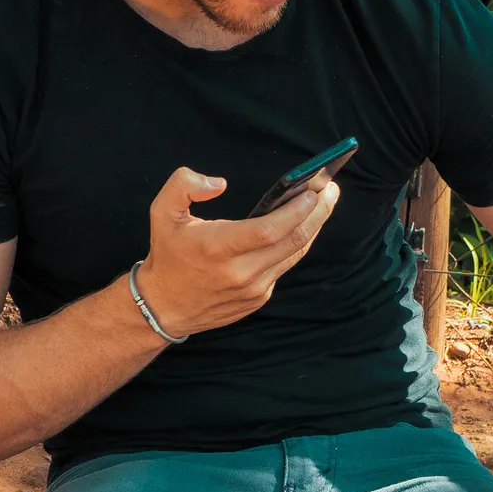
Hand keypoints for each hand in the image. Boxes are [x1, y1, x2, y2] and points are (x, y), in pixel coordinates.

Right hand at [134, 166, 338, 336]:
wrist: (164, 307)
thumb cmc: (167, 255)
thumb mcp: (161, 212)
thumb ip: (184, 185)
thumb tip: (219, 184)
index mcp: (218, 248)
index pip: (269, 230)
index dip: (296, 211)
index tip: (314, 191)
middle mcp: (240, 272)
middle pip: (293, 241)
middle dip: (318, 213)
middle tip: (330, 189)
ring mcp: (254, 289)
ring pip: (295, 254)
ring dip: (314, 227)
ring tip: (324, 203)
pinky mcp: (259, 298)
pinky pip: (284, 266)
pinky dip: (296, 244)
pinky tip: (303, 226)